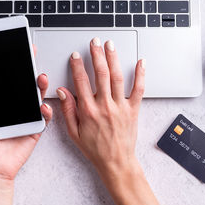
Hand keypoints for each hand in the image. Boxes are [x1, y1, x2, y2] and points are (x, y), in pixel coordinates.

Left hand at [0, 45, 52, 180]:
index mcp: (0, 107)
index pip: (8, 84)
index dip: (13, 70)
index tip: (16, 57)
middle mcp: (15, 110)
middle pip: (25, 88)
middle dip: (31, 73)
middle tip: (33, 60)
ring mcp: (26, 119)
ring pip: (37, 99)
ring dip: (40, 88)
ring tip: (40, 79)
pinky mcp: (35, 130)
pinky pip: (43, 118)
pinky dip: (45, 111)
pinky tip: (42, 106)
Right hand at [56, 37, 144, 176]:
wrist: (115, 161)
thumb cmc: (95, 148)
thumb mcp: (73, 132)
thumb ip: (68, 110)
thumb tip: (62, 92)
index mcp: (88, 110)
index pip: (81, 81)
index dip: (77, 66)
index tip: (75, 56)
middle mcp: (105, 105)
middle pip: (101, 74)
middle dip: (96, 55)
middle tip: (94, 42)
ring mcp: (120, 107)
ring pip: (117, 77)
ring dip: (113, 59)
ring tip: (110, 45)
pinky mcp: (133, 110)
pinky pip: (138, 89)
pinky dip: (141, 75)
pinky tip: (141, 62)